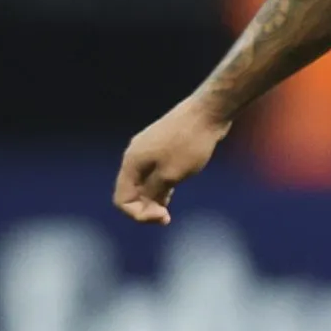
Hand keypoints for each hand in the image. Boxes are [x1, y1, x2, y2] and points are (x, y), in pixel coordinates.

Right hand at [114, 97, 230, 224]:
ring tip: (167, 212)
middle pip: (131, 192)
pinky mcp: (162, 148)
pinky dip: (159, 187)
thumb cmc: (189, 144)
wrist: (207, 113)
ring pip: (142, 183)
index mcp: (132, 163)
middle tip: (167, 218)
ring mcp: (148, 151)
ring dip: (152, 200)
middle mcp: (135, 156)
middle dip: (145, 208)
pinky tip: (170, 194)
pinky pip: (153, 174)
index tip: (163, 216)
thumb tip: (144, 202)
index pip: (122, 199)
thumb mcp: (170, 175)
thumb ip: (153, 192)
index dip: (139, 214)